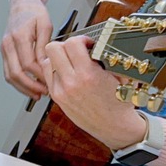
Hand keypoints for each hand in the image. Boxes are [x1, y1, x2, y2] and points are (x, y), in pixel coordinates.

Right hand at [1, 0, 53, 96]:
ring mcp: (4, 49)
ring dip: (23, 88)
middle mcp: (8, 44)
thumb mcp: (45, 25)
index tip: (51, 81)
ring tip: (37, 94)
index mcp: (18, 36)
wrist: (22, 4)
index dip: (39, 75)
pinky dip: (18, 82)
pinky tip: (29, 87)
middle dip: (30, 86)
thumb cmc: (34, 12)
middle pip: (16, 73)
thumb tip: (46, 64)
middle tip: (44, 92)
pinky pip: (8, 72)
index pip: (28, 63)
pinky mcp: (5, 53)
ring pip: (9, 76)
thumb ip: (44, 46)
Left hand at [43, 36, 148, 150]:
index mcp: (88, 75)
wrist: (115, 126)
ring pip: (46, 61)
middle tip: (76, 51)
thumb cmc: (119, 102)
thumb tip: (95, 43)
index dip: (80, 39)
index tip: (87, 44)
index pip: (72, 43)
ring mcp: (61, 91)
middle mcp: (71, 83)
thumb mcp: (118, 76)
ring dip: (57, 58)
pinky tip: (68, 73)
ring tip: (71, 62)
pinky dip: (55, 71)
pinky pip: (48, 76)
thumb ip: (104, 58)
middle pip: (52, 49)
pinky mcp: (57, 98)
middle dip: (65, 45)